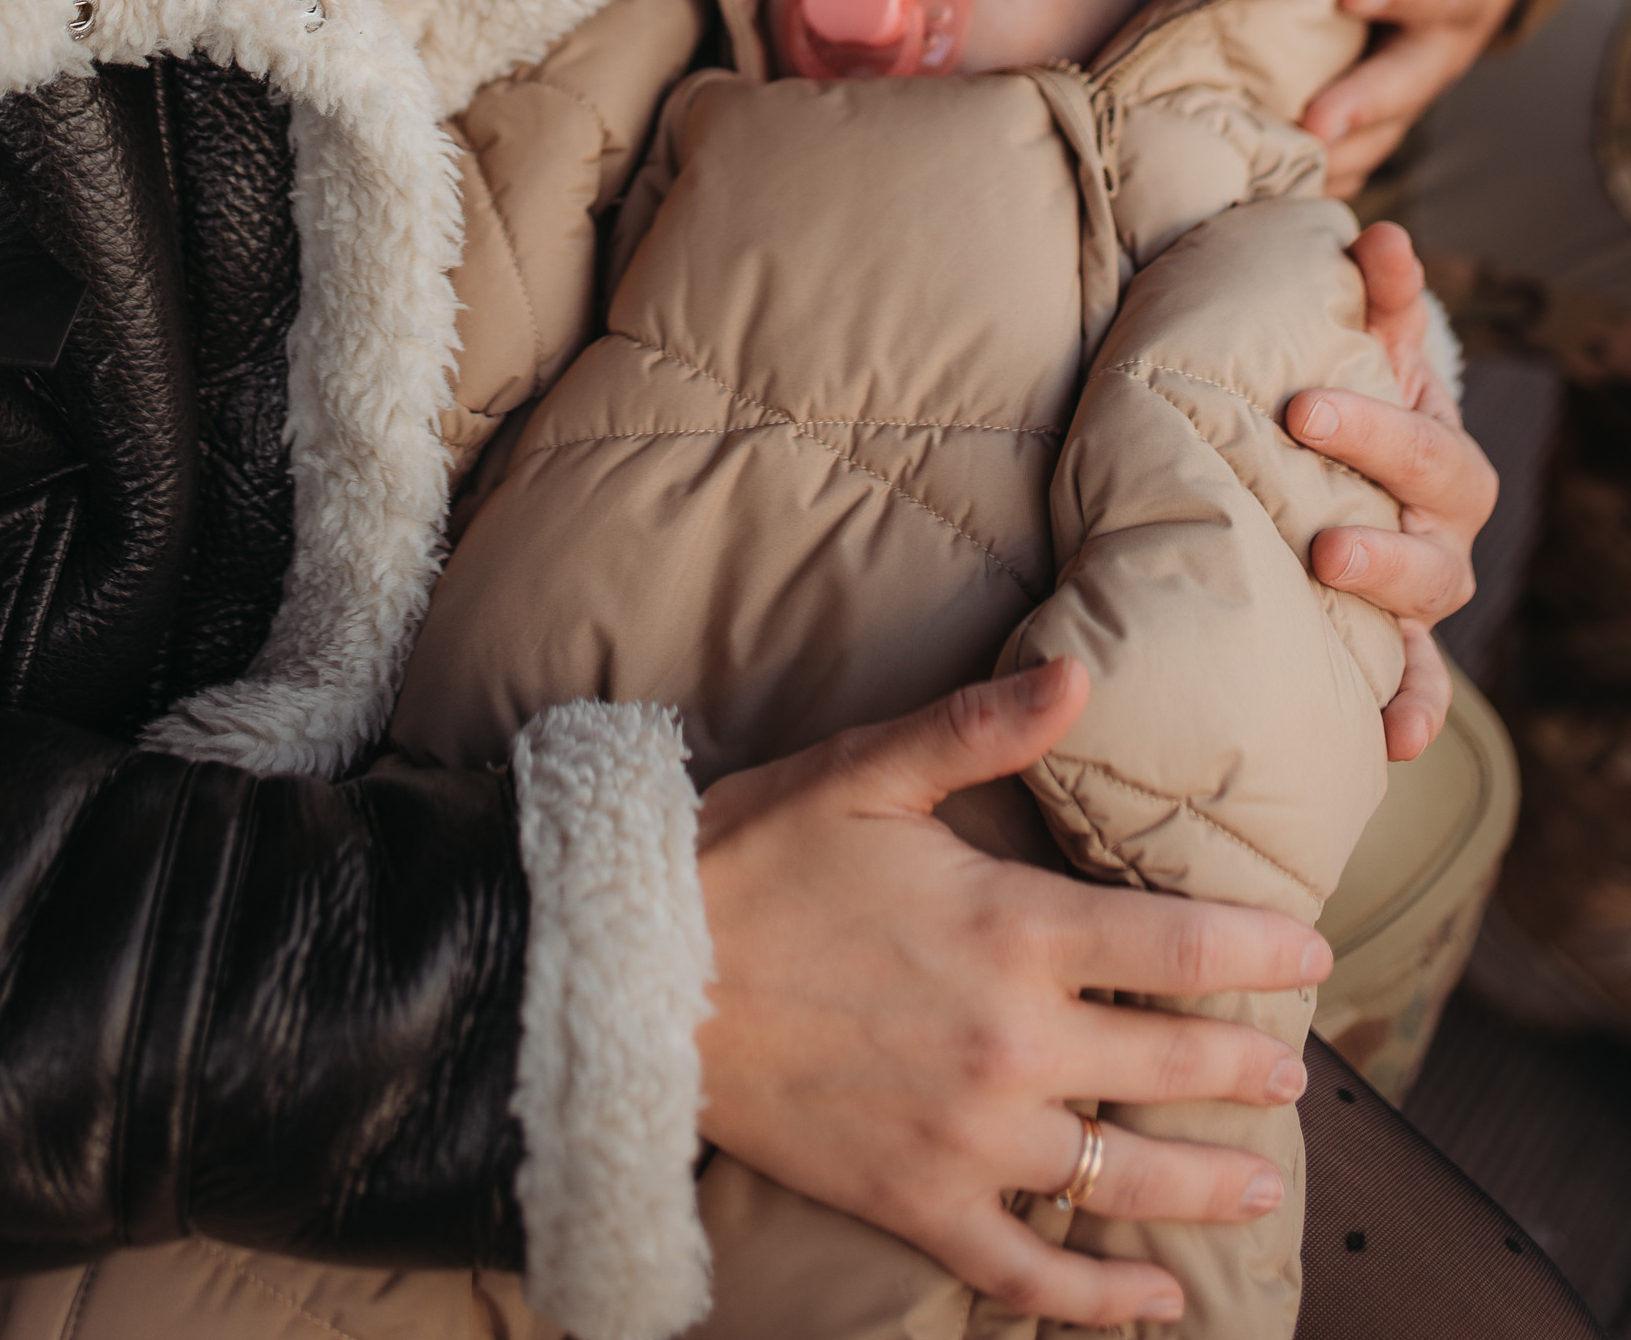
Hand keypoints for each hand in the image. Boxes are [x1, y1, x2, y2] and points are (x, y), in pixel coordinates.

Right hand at [695, 659, 1327, 1328]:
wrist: (636, 976)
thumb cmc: (755, 858)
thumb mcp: (868, 770)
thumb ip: (984, 726)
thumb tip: (1083, 674)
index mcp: (1010, 932)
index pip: (1182, 949)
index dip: (1265, 952)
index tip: (1315, 953)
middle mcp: (1009, 1046)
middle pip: (1176, 1067)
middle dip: (1252, 1067)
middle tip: (1300, 1068)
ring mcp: (967, 1140)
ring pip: (1123, 1177)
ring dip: (1209, 1184)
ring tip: (1262, 1182)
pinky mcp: (916, 1203)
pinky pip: (1032, 1276)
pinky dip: (1103, 1300)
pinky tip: (1156, 1302)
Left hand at [1290, 221, 1498, 761]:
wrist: (1351, 472)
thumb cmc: (1353, 402)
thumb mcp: (1368, 350)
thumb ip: (1377, 296)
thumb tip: (1381, 232)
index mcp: (1440, 456)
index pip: (1423, 443)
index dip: (1373, 426)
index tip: (1299, 409)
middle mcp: (1444, 529)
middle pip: (1433, 530)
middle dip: (1380, 529)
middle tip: (1319, 532)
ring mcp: (1424, 594)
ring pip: (1428, 607)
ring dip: (1388, 603)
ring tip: (1337, 592)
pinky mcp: (1398, 650)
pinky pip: (1418, 687)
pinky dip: (1411, 712)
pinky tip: (1391, 740)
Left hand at [1302, 0, 1539, 194]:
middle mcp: (1445, 38)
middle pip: (1410, 79)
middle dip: (1365, 102)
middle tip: (1317, 122)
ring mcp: (1409, 75)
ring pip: (1381, 126)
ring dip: (1336, 151)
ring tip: (1285, 172)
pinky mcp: (1376, 96)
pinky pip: (1353, 143)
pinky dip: (1319, 167)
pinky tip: (1269, 185)